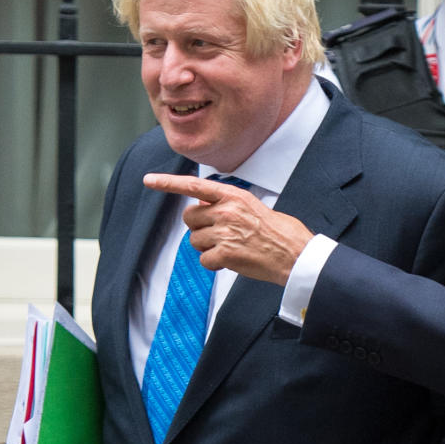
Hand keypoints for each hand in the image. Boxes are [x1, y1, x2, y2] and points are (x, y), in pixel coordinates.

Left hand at [143, 173, 313, 285]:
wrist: (295, 255)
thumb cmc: (277, 232)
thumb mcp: (252, 206)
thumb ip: (226, 203)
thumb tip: (201, 204)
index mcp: (233, 196)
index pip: (194, 185)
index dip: (168, 183)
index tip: (149, 180)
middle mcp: (227, 211)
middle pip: (189, 218)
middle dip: (199, 227)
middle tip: (219, 235)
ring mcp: (225, 232)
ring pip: (195, 241)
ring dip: (208, 248)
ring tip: (231, 248)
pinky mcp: (225, 254)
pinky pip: (204, 260)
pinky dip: (214, 264)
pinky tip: (232, 261)